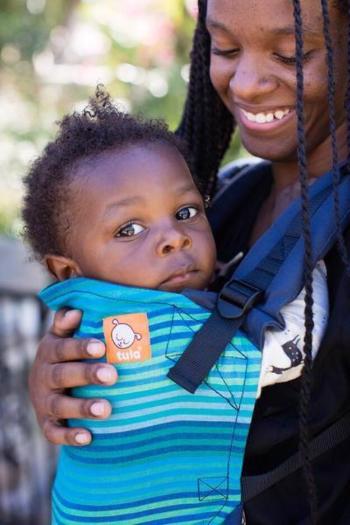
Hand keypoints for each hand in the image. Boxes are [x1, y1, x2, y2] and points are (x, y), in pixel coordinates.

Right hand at [29, 308, 117, 445]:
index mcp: (50, 352)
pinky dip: (70, 437)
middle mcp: (44, 377)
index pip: (63, 348)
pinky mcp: (47, 424)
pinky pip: (54, 433)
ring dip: (82, 407)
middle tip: (113, 375)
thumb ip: (67, 323)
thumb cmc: (65, 354)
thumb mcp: (62, 335)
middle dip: (88, 375)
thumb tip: (76, 310)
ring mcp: (44, 402)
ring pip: (60, 405)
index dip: (81, 347)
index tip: (102, 346)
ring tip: (106, 409)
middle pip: (63, 376)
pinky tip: (88, 437)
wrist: (43, 385)